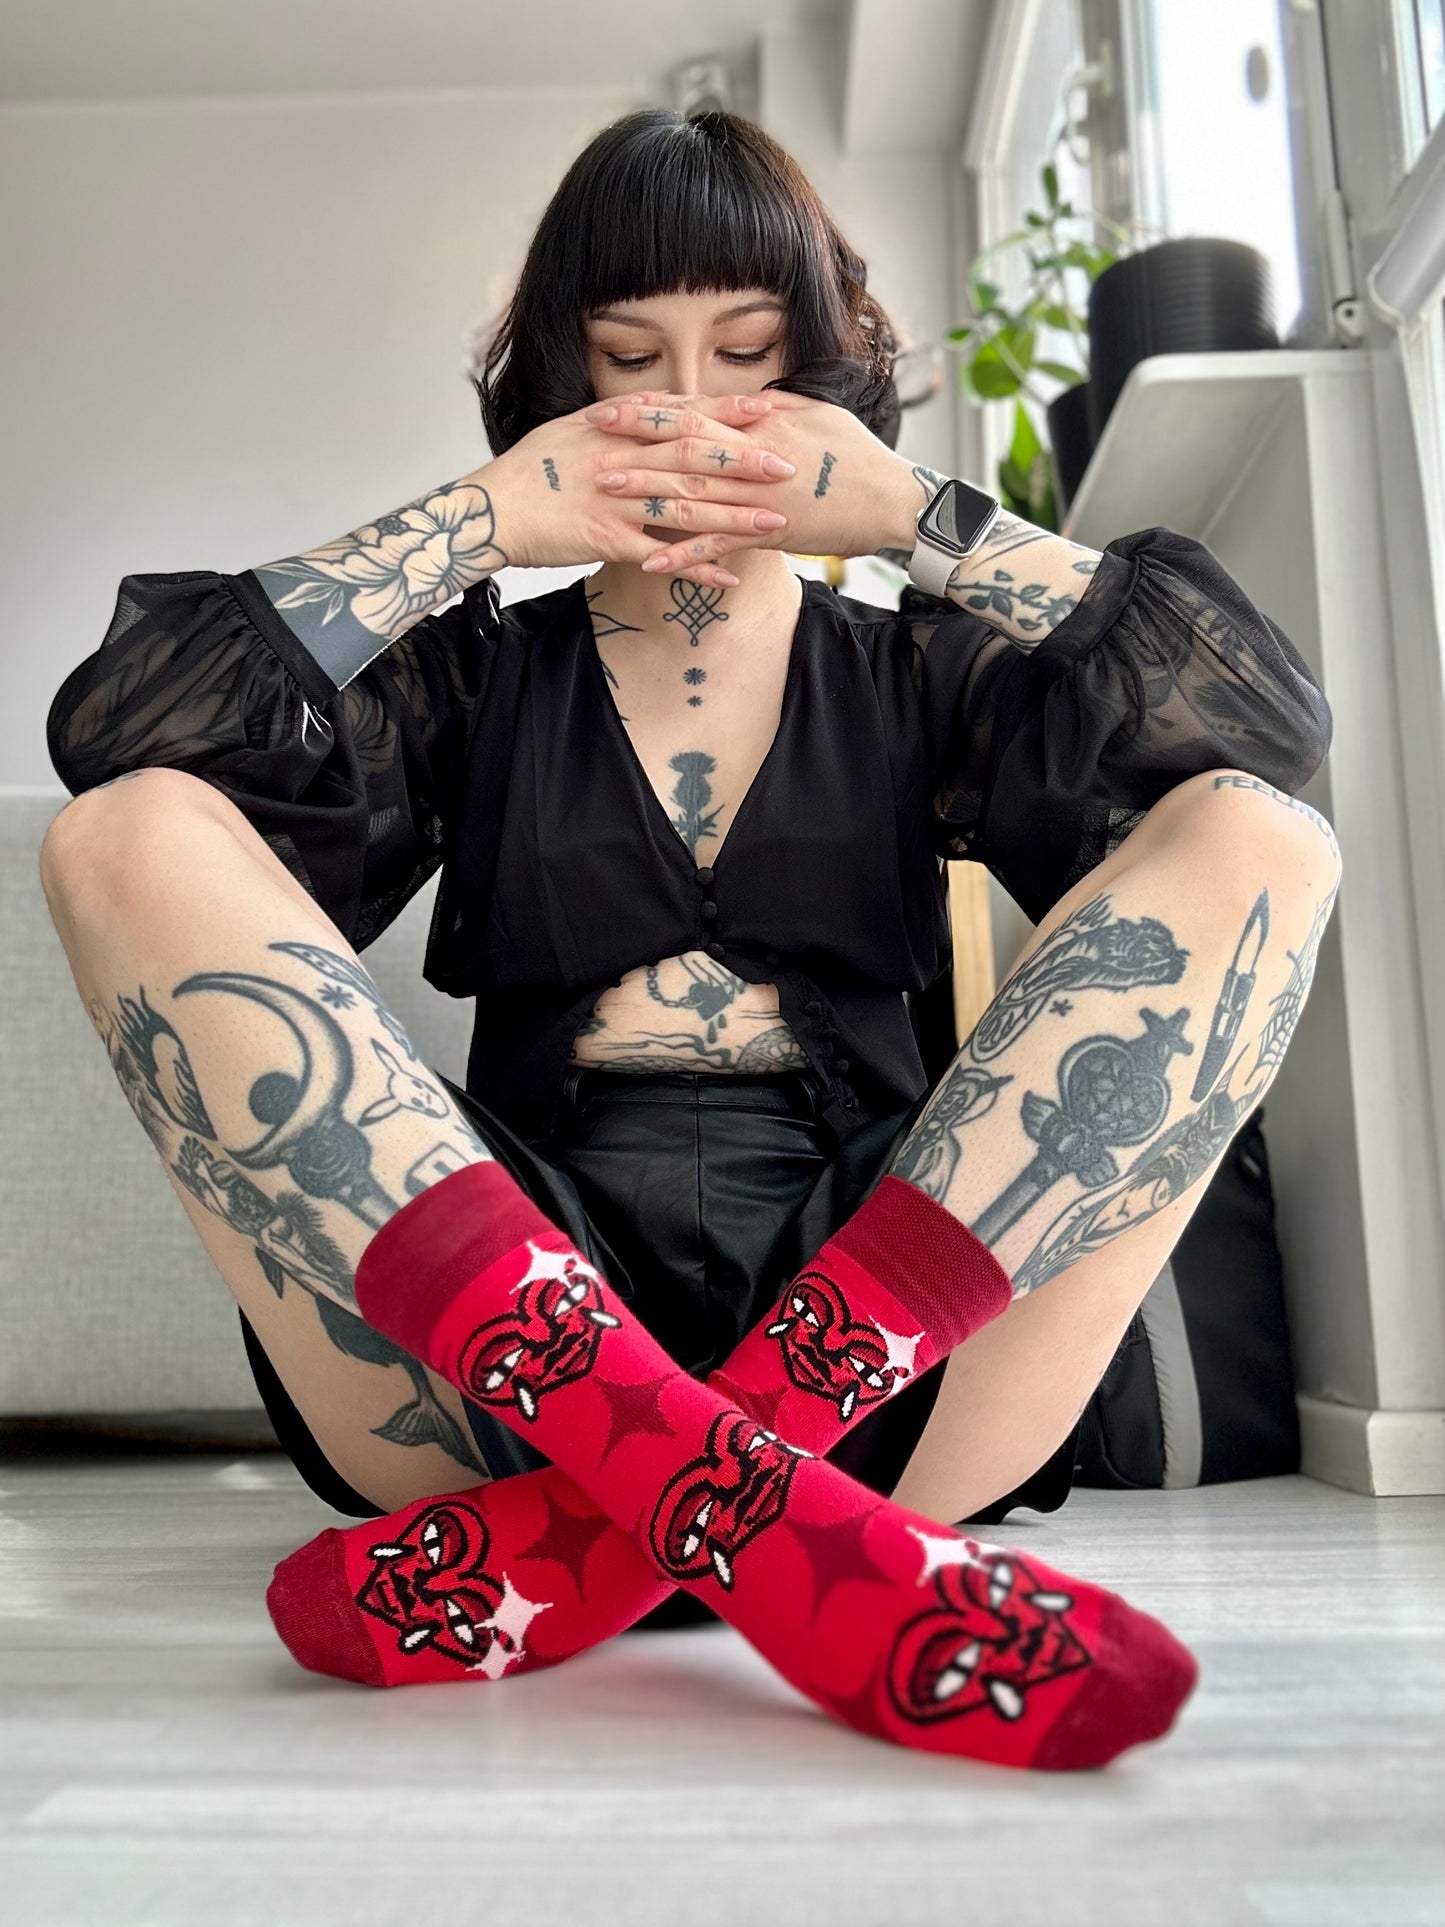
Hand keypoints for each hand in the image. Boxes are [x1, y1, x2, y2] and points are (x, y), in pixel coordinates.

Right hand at [485, 393, 798, 587]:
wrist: (491, 510)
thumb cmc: (531, 471)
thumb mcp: (573, 430)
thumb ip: (620, 419)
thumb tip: (659, 403)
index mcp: (614, 428)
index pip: (681, 415)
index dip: (726, 412)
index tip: (768, 409)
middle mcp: (620, 459)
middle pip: (692, 457)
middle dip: (744, 463)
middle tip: (788, 468)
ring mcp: (615, 501)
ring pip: (686, 505)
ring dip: (734, 517)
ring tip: (776, 525)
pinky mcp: (607, 540)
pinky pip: (662, 554)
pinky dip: (697, 566)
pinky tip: (730, 575)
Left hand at [583, 390, 924, 575]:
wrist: (895, 501)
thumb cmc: (860, 458)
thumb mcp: (817, 418)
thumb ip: (775, 411)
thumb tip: (745, 402)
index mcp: (764, 421)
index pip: (698, 410)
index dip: (652, 409)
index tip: (613, 405)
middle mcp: (755, 453)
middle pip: (683, 441)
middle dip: (633, 438)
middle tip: (588, 436)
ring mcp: (759, 494)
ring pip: (692, 490)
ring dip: (644, 490)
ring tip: (601, 491)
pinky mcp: (770, 532)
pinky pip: (717, 544)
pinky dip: (683, 552)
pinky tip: (648, 559)